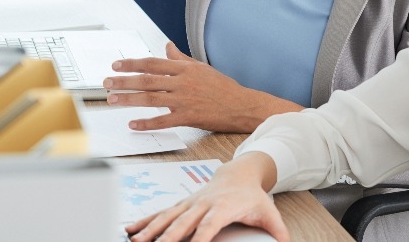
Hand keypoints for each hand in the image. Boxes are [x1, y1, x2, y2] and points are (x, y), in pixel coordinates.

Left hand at [104, 43, 301, 132]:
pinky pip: (164, 120)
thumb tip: (166, 46)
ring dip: (129, 99)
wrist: (242, 106)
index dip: (133, 64)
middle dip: (124, 81)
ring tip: (112, 100)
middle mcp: (182, 82)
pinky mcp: (188, 117)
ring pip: (151, 98)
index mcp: (184, 69)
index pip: (153, 63)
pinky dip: (147, 122)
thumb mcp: (201, 68)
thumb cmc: (222, 87)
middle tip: (106, 82)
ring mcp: (185, 100)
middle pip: (147, 80)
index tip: (116, 65)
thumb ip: (180, 58)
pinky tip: (133, 123)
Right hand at [125, 154, 289, 241]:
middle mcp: (203, 203)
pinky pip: (160, 213)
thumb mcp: (268, 212)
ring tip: (137, 241)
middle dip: (169, 235)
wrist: (238, 173)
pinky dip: (144, 221)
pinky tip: (131, 230)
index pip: (209, 224)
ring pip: (167, 216)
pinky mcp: (181, 204)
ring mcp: (189, 203)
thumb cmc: (251, 196)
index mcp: (223, 206)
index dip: (201, 236)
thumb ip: (277, 231)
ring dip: (150, 229)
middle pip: (183, 221)